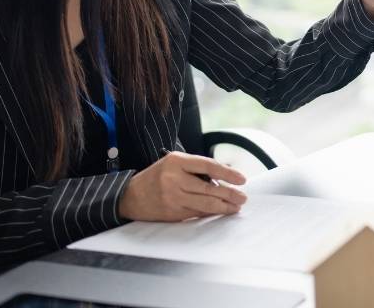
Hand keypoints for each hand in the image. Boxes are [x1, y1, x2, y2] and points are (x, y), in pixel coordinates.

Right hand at [118, 151, 247, 221]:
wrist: (130, 196)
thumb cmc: (158, 176)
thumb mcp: (173, 162)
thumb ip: (196, 168)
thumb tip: (225, 178)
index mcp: (176, 161)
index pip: (208, 166)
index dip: (227, 173)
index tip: (242, 179)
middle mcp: (174, 179)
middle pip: (209, 188)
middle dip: (229, 194)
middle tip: (243, 197)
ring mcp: (172, 197)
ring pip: (204, 203)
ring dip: (224, 207)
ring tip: (236, 207)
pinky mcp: (172, 213)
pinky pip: (197, 213)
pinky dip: (210, 213)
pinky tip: (220, 212)